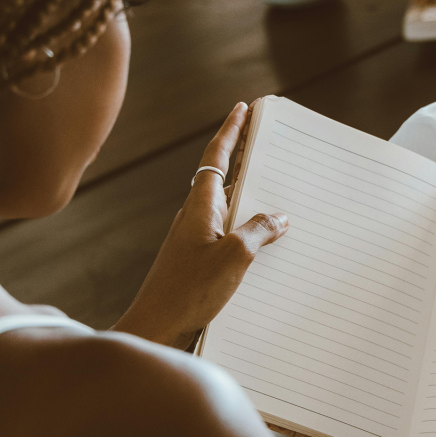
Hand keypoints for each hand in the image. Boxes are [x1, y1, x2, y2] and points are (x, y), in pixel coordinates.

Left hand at [113, 101, 288, 349]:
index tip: (243, 108)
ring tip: (276, 184)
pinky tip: (265, 237)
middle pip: (222, 175)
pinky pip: (227, 232)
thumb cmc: (189, 291)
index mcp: (201, 206)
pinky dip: (246, 224)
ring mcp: (195, 239)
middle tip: (264, 137)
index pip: (217, 156)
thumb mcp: (235, 256)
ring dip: (248, 192)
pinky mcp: (198, 261)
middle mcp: (195, 216)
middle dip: (243, 155)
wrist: (155, 328)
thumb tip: (280, 216)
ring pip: (226, 205)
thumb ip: (260, 230)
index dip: (231, 130)